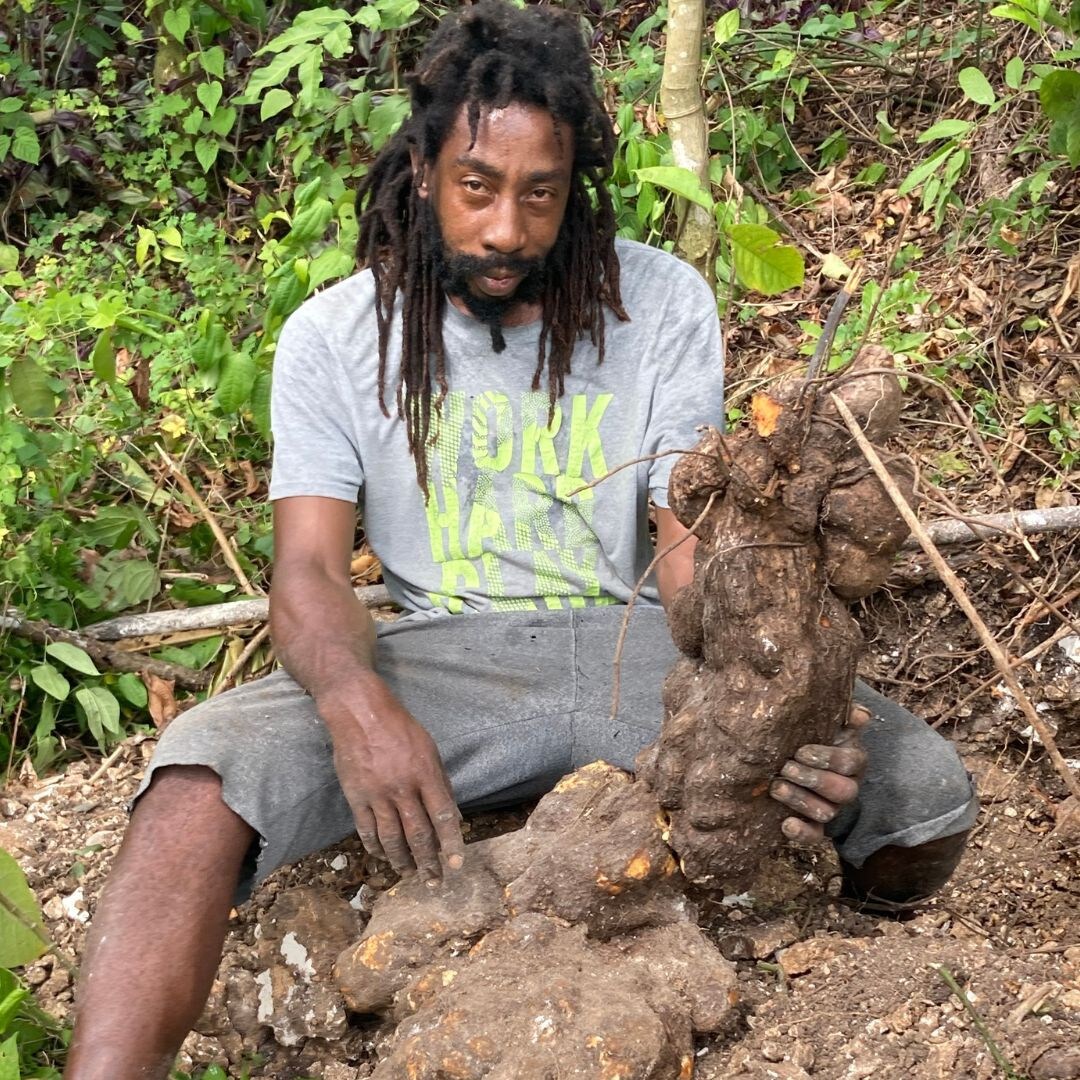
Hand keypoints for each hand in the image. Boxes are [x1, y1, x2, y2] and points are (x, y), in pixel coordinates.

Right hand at [319, 673, 464, 882]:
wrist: (360, 713)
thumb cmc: (400, 728)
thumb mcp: (429, 749)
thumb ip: (441, 784)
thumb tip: (452, 817)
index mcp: (426, 774)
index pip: (443, 817)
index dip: (451, 844)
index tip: (456, 865)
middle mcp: (403, 788)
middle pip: (418, 834)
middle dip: (427, 862)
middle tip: (433, 881)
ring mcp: (377, 794)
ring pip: (391, 838)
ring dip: (401, 860)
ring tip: (409, 874)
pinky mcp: (356, 796)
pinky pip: (367, 830)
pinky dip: (375, 847)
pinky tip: (382, 856)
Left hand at [770, 705, 869, 843]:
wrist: (798, 759)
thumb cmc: (815, 737)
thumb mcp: (830, 724)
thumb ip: (845, 717)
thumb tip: (862, 713)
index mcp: (853, 761)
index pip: (850, 762)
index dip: (827, 758)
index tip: (801, 751)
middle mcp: (847, 787)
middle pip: (842, 791)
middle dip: (813, 779)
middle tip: (786, 767)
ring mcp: (832, 808)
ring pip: (826, 812)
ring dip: (801, 800)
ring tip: (776, 787)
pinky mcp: (815, 825)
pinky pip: (814, 836)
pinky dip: (801, 833)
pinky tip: (786, 824)